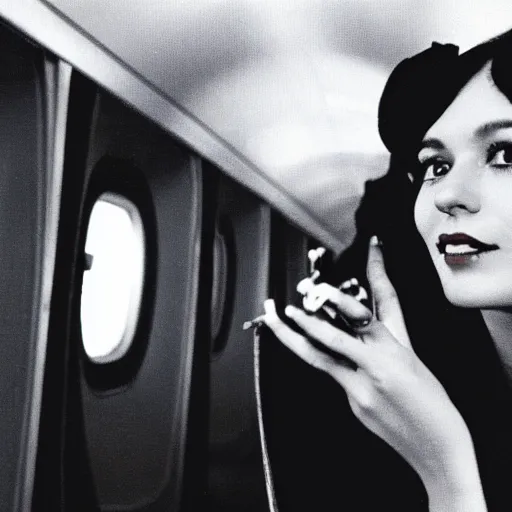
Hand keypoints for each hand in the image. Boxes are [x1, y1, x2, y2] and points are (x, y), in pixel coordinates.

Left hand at [262, 237, 484, 506]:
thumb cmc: (430, 399)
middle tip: (285, 303)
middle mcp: (376, 366)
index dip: (359, 283)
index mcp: (395, 349)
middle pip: (334, 335)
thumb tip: (359, 306)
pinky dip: (321, 357)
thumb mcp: (411, 356)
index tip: (346, 267)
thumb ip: (384, 330)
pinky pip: (331, 374)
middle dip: (307, 317)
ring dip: (294, 337)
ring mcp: (360, 388)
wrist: (439, 448)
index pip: (370, 308)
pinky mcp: (353, 403)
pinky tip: (312, 346)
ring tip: (277, 318)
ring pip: (320, 357)